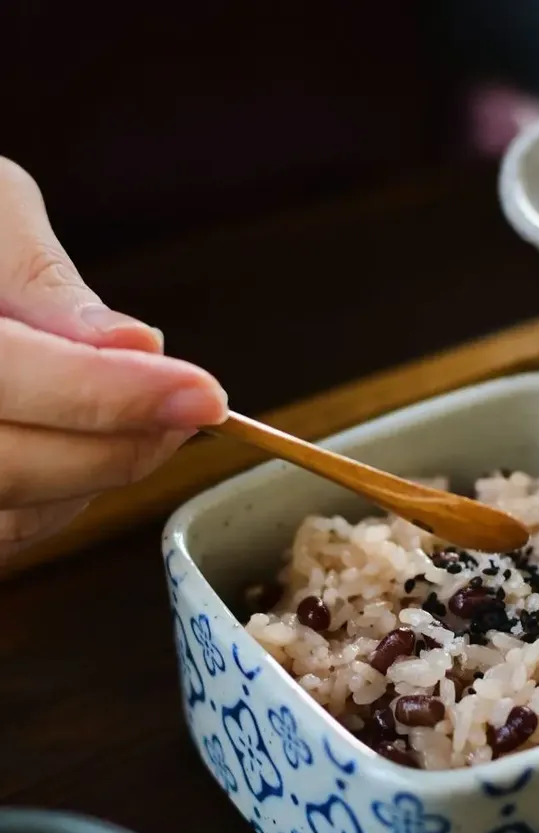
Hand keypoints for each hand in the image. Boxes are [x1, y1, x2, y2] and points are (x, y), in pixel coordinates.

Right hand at [0, 157, 227, 562]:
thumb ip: (42, 280)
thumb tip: (136, 345)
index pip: (7, 377)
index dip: (111, 395)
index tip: (204, 394)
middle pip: (12, 468)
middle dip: (120, 447)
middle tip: (192, 407)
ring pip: (14, 519)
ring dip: (96, 476)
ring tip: (141, 413)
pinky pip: (8, 532)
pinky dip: (62, 499)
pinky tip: (85, 445)